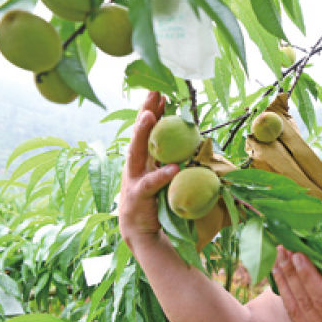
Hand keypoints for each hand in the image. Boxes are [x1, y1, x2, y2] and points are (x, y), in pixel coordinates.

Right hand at [119, 92, 178, 249]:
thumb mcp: (159, 174)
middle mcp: (134, 164)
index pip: (146, 130)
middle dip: (145, 111)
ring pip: (136, 152)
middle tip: (153, 92)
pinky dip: (161, 175)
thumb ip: (166, 157)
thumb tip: (187, 138)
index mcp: (141, 158)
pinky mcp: (138, 196)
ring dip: (143, 133)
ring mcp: (133, 178)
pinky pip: (151, 184)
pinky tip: (173, 167)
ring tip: (150, 116)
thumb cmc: (153, 199)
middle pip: (138, 133)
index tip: (159, 91)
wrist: (139, 230)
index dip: (151, 110)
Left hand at [272, 245, 321, 321]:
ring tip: (278, 257)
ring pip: (296, 308)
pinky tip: (279, 278)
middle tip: (284, 249)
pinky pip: (294, 316)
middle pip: (306, 301)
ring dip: (285, 280)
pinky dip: (286, 294)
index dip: (310, 277)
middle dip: (293, 273)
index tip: (299, 255)